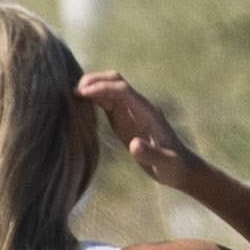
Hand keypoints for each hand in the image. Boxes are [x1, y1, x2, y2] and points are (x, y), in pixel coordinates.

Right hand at [82, 68, 213, 202]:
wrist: (180, 168)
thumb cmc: (173, 167)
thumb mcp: (165, 164)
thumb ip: (150, 154)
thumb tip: (134, 144)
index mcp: (147, 112)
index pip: (122, 90)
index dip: (102, 88)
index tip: (81, 94)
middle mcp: (138, 107)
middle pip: (115, 81)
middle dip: (94, 80)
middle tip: (72, 92)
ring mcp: (131, 112)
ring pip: (109, 88)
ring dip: (91, 88)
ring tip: (70, 97)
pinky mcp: (124, 119)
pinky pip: (106, 102)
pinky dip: (92, 99)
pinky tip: (78, 106)